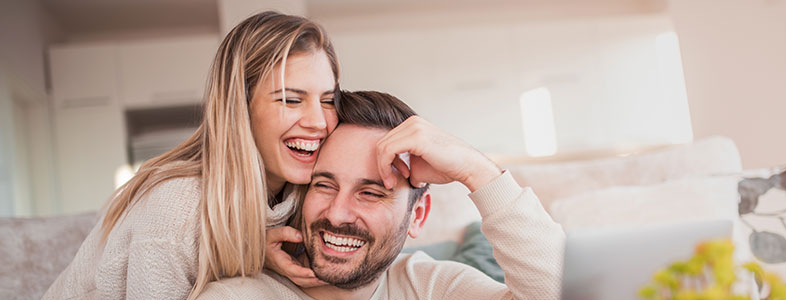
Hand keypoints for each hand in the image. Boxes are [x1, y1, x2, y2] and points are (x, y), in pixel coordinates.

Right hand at [264, 226, 326, 287]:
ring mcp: (290, 270)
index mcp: (280, 261)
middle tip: (327, 278)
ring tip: (329, 279)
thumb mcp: (272, 234)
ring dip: (315, 282)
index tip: (313, 273)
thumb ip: (286, 233)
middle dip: (313, 281)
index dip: (302, 273)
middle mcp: (285, 269)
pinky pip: (304, 277)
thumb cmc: (266, 241)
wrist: (261, 248)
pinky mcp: (294, 269)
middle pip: (300, 280)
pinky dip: (313, 278)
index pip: (292, 270)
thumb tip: (300, 236)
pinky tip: (323, 275)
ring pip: (303, 281)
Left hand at [376, 116, 501, 191]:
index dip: (386, 162)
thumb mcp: (418, 164)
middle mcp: (412, 122)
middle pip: (381, 143)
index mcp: (412, 125)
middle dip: (382, 165)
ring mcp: (414, 127)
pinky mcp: (416, 136)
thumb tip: (390, 173)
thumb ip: (402, 164)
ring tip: (393, 182)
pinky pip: (388, 150)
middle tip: (390, 182)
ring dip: (383, 168)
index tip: (396, 177)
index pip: (387, 142)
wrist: (466, 167)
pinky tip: (399, 177)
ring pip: (382, 147)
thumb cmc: (445, 167)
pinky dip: (386, 166)